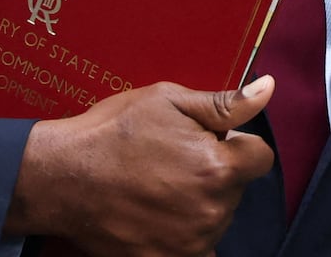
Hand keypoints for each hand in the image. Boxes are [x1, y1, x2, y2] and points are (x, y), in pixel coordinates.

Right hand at [4, 75, 276, 256]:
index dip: (236, 144)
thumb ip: (225, 104)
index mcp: (219, 168)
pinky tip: (161, 216)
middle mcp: (212, 211)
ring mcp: (192, 242)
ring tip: (158, 184)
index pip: (259, 157)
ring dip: (200, 202)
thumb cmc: (113, 133)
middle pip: (235, 188)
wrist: (62, 178)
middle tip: (172, 159)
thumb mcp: (167, 101)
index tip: (206, 140)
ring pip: (216, 217)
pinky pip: (198, 250)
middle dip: (215, 172)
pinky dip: (185, 234)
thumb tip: (268, 89)